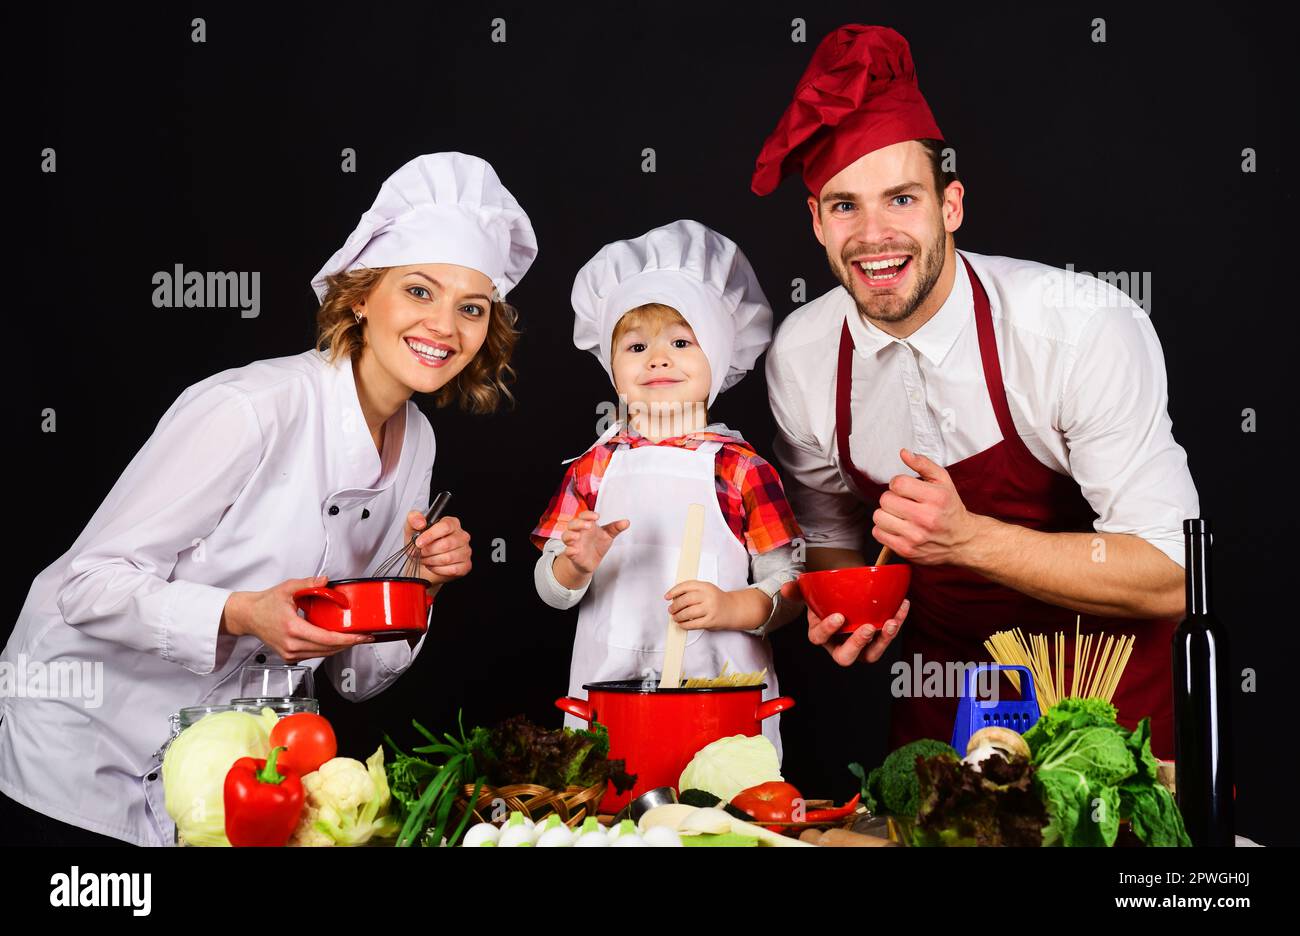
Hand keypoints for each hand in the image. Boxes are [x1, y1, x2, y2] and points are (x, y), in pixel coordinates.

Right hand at [221, 576, 373, 662]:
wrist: (248, 616)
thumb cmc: (266, 603)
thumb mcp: (287, 588)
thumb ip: (308, 583)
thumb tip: (326, 581)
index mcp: (292, 629)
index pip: (326, 638)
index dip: (347, 639)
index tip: (361, 636)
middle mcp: (291, 644)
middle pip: (328, 649)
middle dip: (348, 643)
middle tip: (365, 637)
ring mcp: (289, 653)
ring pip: (322, 654)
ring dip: (339, 647)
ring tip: (355, 639)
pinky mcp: (289, 656)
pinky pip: (314, 655)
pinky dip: (327, 649)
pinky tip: (337, 641)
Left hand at [405, 511, 471, 587]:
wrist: (424, 561)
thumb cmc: (422, 544)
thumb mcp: (413, 529)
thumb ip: (414, 519)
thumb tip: (420, 522)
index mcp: (452, 523)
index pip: (445, 526)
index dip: (430, 535)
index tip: (418, 543)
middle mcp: (462, 536)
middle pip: (446, 544)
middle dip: (428, 551)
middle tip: (419, 553)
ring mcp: (466, 551)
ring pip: (448, 558)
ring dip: (431, 561)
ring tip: (424, 559)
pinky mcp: (466, 565)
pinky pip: (452, 569)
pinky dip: (438, 569)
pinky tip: (432, 566)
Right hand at [560, 510, 629, 575]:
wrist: (591, 562)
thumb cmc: (597, 545)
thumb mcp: (607, 536)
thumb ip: (615, 528)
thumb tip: (627, 522)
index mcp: (586, 525)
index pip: (584, 516)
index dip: (588, 515)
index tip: (597, 517)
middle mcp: (578, 533)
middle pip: (572, 524)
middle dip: (579, 523)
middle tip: (588, 525)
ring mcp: (574, 544)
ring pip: (566, 536)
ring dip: (570, 535)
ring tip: (577, 537)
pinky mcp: (572, 555)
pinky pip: (567, 551)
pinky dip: (569, 550)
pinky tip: (575, 550)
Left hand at [665, 581, 768, 631]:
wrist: (733, 610)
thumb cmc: (716, 600)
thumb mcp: (706, 590)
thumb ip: (692, 592)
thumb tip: (674, 599)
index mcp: (706, 586)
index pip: (686, 586)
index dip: (674, 591)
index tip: (667, 596)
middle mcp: (708, 596)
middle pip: (685, 600)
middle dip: (675, 606)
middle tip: (671, 609)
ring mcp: (710, 609)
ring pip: (688, 613)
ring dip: (678, 616)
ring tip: (675, 617)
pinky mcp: (710, 621)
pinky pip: (693, 624)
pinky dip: (684, 625)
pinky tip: (682, 624)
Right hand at [780, 580, 908, 665]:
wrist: (844, 594)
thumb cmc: (826, 599)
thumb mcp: (810, 593)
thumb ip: (798, 590)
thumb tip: (786, 588)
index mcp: (821, 635)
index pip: (820, 638)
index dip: (828, 630)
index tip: (838, 617)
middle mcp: (840, 645)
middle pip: (847, 656)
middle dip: (858, 644)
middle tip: (868, 628)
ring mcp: (861, 645)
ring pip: (871, 654)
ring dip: (884, 640)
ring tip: (892, 622)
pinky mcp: (878, 639)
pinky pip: (888, 636)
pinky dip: (898, 621)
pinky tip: (903, 605)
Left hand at [873, 448, 981, 565]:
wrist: (962, 540)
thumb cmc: (950, 508)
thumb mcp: (943, 481)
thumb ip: (923, 464)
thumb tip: (903, 453)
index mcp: (936, 498)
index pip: (897, 484)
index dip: (898, 483)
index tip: (905, 488)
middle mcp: (926, 518)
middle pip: (885, 500)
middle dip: (891, 498)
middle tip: (903, 502)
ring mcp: (915, 536)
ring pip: (878, 517)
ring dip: (885, 513)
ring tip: (899, 515)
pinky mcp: (906, 550)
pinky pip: (878, 534)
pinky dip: (883, 529)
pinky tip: (897, 526)